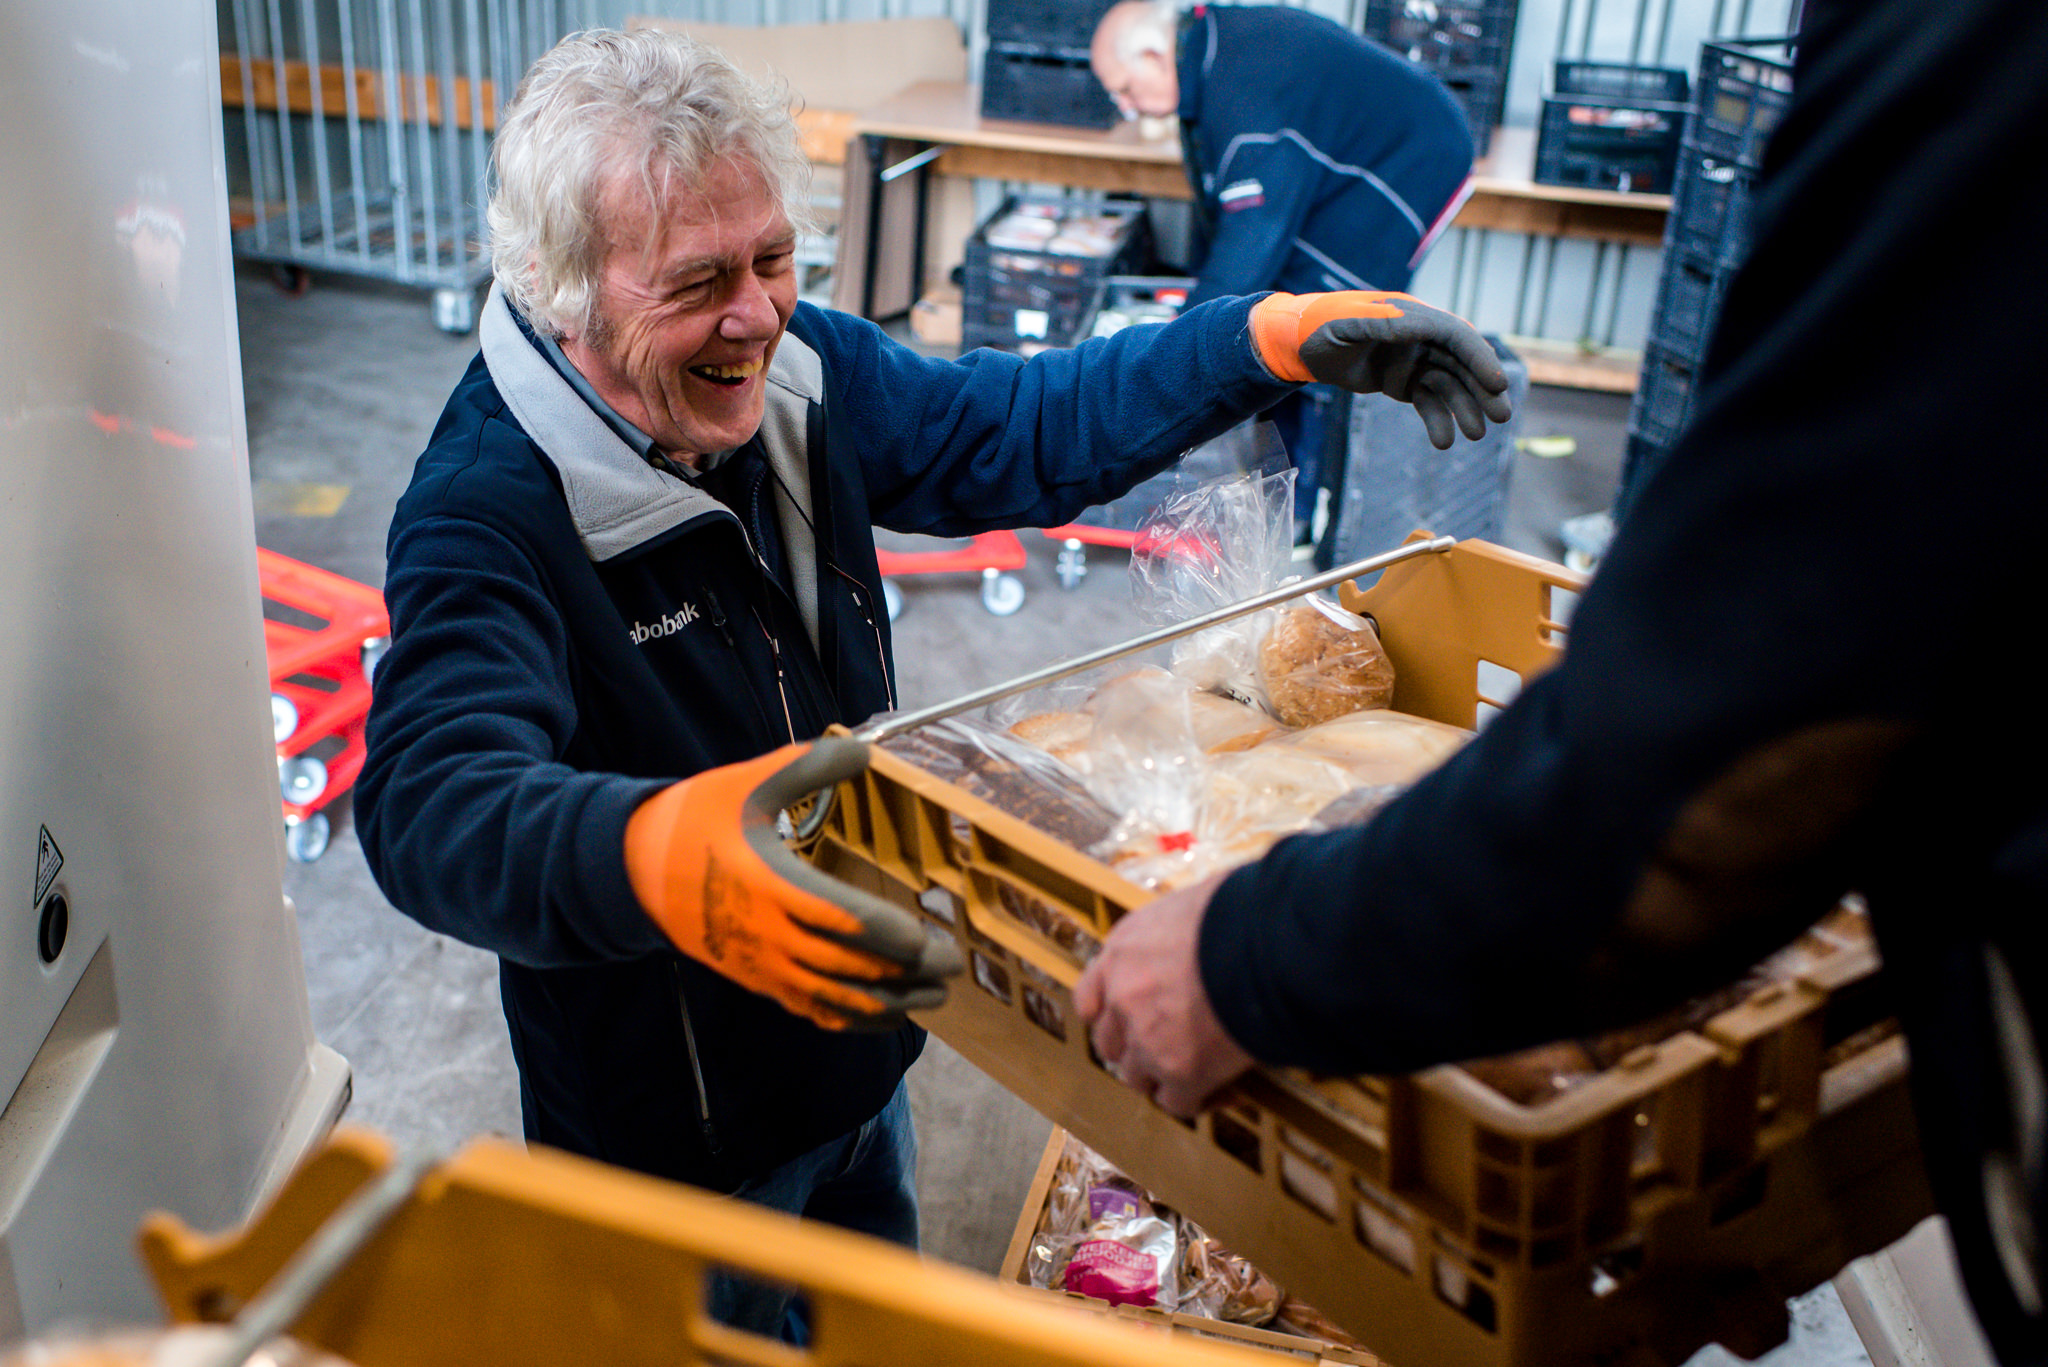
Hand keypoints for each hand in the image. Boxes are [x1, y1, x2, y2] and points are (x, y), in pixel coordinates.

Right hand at [626, 738, 962, 1030]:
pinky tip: (887, 1017)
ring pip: (834, 999)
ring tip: (933, 998)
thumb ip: (810, 766)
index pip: (841, 921)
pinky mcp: (756, 979)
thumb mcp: (748, 783)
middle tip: (953, 966)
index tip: (928, 938)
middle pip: (848, 967)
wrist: (633, 868)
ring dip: (888, 1004)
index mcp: (770, 884)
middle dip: (905, 973)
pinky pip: (811, 1009)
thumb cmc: (696, 820)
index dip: (888, 936)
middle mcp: (769, 934)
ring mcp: (762, 964)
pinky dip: (853, 1020)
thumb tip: (866, 750)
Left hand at [1073, 872, 1255, 1117]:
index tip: (1128, 1021)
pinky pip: (1178, 1103)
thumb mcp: (1194, 904)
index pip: (1090, 995)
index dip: (1110, 1014)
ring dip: (1163, 1078)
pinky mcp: (1181, 1071)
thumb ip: (1181, 930)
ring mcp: (1147, 1037)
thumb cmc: (1242, 911)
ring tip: (1198, 1073)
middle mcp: (1124, 995)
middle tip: (1169, 1048)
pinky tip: (1225, 1090)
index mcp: (1123, 950)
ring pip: (1137, 1077)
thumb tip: (1208, 929)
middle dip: (1135, 1049)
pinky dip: (1199, 1100)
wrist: (1268, 941)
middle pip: (1110, 1043)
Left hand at [1250, 291, 1513, 448]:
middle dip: (1483, 389)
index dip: (1479, 358)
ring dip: (1464, 409)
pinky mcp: (1402, 382)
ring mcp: (1413, 360)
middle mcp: (1419, 337)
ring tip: (1475, 435)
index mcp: (1411, 316)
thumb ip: (1381, 323)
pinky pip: (1426, 402)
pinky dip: (1437, 421)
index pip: (1454, 335)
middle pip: (1460, 363)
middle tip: (1503, 417)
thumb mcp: (1347, 323)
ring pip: (1447, 386)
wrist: (1299, 344)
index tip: (1497, 383)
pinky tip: (1444, 442)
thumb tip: (1416, 324)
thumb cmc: (1322, 326)